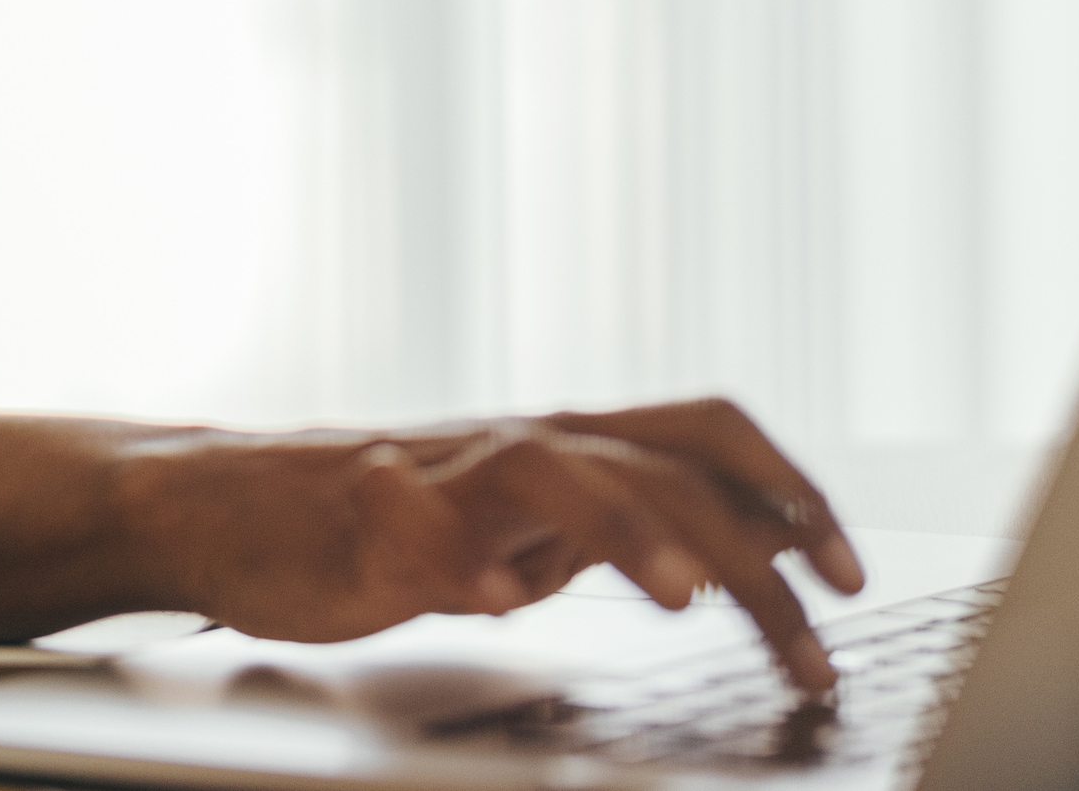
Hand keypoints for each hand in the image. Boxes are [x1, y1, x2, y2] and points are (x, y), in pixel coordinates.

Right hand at [111, 398, 865, 693]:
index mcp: (570, 445)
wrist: (227, 503)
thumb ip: (626, 519)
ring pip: (552, 473)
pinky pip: (412, 525)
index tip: (851, 573)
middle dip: (753, 557)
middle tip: (814, 643)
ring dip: (630, 529)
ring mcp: (442, 474)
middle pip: (660, 472)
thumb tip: (752, 538)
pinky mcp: (360, 518)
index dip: (789, 487)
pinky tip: (496, 602)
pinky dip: (460, 559)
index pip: (706, 434)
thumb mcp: (531, 523)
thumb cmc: (388, 516)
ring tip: (686, 601)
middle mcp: (520, 445)